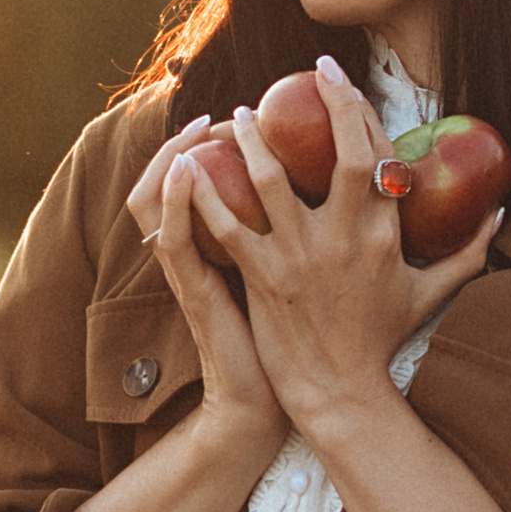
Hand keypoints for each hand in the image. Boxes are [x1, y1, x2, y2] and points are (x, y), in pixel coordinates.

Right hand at [124, 115, 281, 458]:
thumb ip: (307, 235)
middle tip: (231, 111)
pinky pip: (174, 241)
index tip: (249, 113)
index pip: (199, 181)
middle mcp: (199, 253)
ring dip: (177, 155)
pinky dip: (173, 202)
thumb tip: (352, 189)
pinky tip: (185, 169)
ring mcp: (194, 272)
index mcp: (223, 246)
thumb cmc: (301, 342)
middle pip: (170, 178)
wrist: (287, 399)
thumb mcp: (296, 278)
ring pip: (158, 199)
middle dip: (191, 139)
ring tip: (204, 126)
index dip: (210, 143)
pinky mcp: (198, 292)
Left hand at [182, 57, 499, 446]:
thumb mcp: (432, 292)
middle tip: (304, 74)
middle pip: (340, 154)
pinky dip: (207, 194)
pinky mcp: (263, 277)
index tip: (343, 83)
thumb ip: (468, 250)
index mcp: (387, 234)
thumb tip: (500, 211)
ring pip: (272, 180)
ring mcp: (302, 256)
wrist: (340, 392)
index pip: (380, 157)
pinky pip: (229, 226)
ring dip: (253, 140)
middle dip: (324, 104)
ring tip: (239, 114)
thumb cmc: (382, 340)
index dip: (361, 113)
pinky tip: (191, 167)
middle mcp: (346, 237)